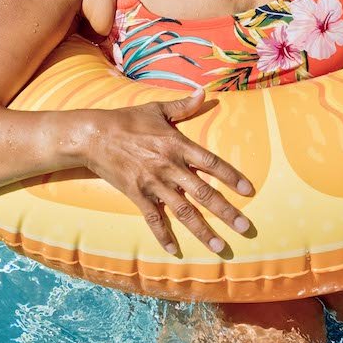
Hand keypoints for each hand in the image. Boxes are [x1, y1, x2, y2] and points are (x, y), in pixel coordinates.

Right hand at [79, 89, 254, 256]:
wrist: (94, 136)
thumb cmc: (127, 120)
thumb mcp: (157, 109)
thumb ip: (183, 106)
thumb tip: (203, 92)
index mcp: (177, 145)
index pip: (211, 163)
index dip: (231, 177)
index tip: (248, 191)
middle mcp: (169, 167)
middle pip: (203, 193)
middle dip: (226, 212)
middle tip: (245, 228)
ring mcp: (153, 183)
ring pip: (183, 211)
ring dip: (202, 230)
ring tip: (219, 247)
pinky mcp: (137, 195)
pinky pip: (153, 219)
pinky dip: (163, 235)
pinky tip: (175, 250)